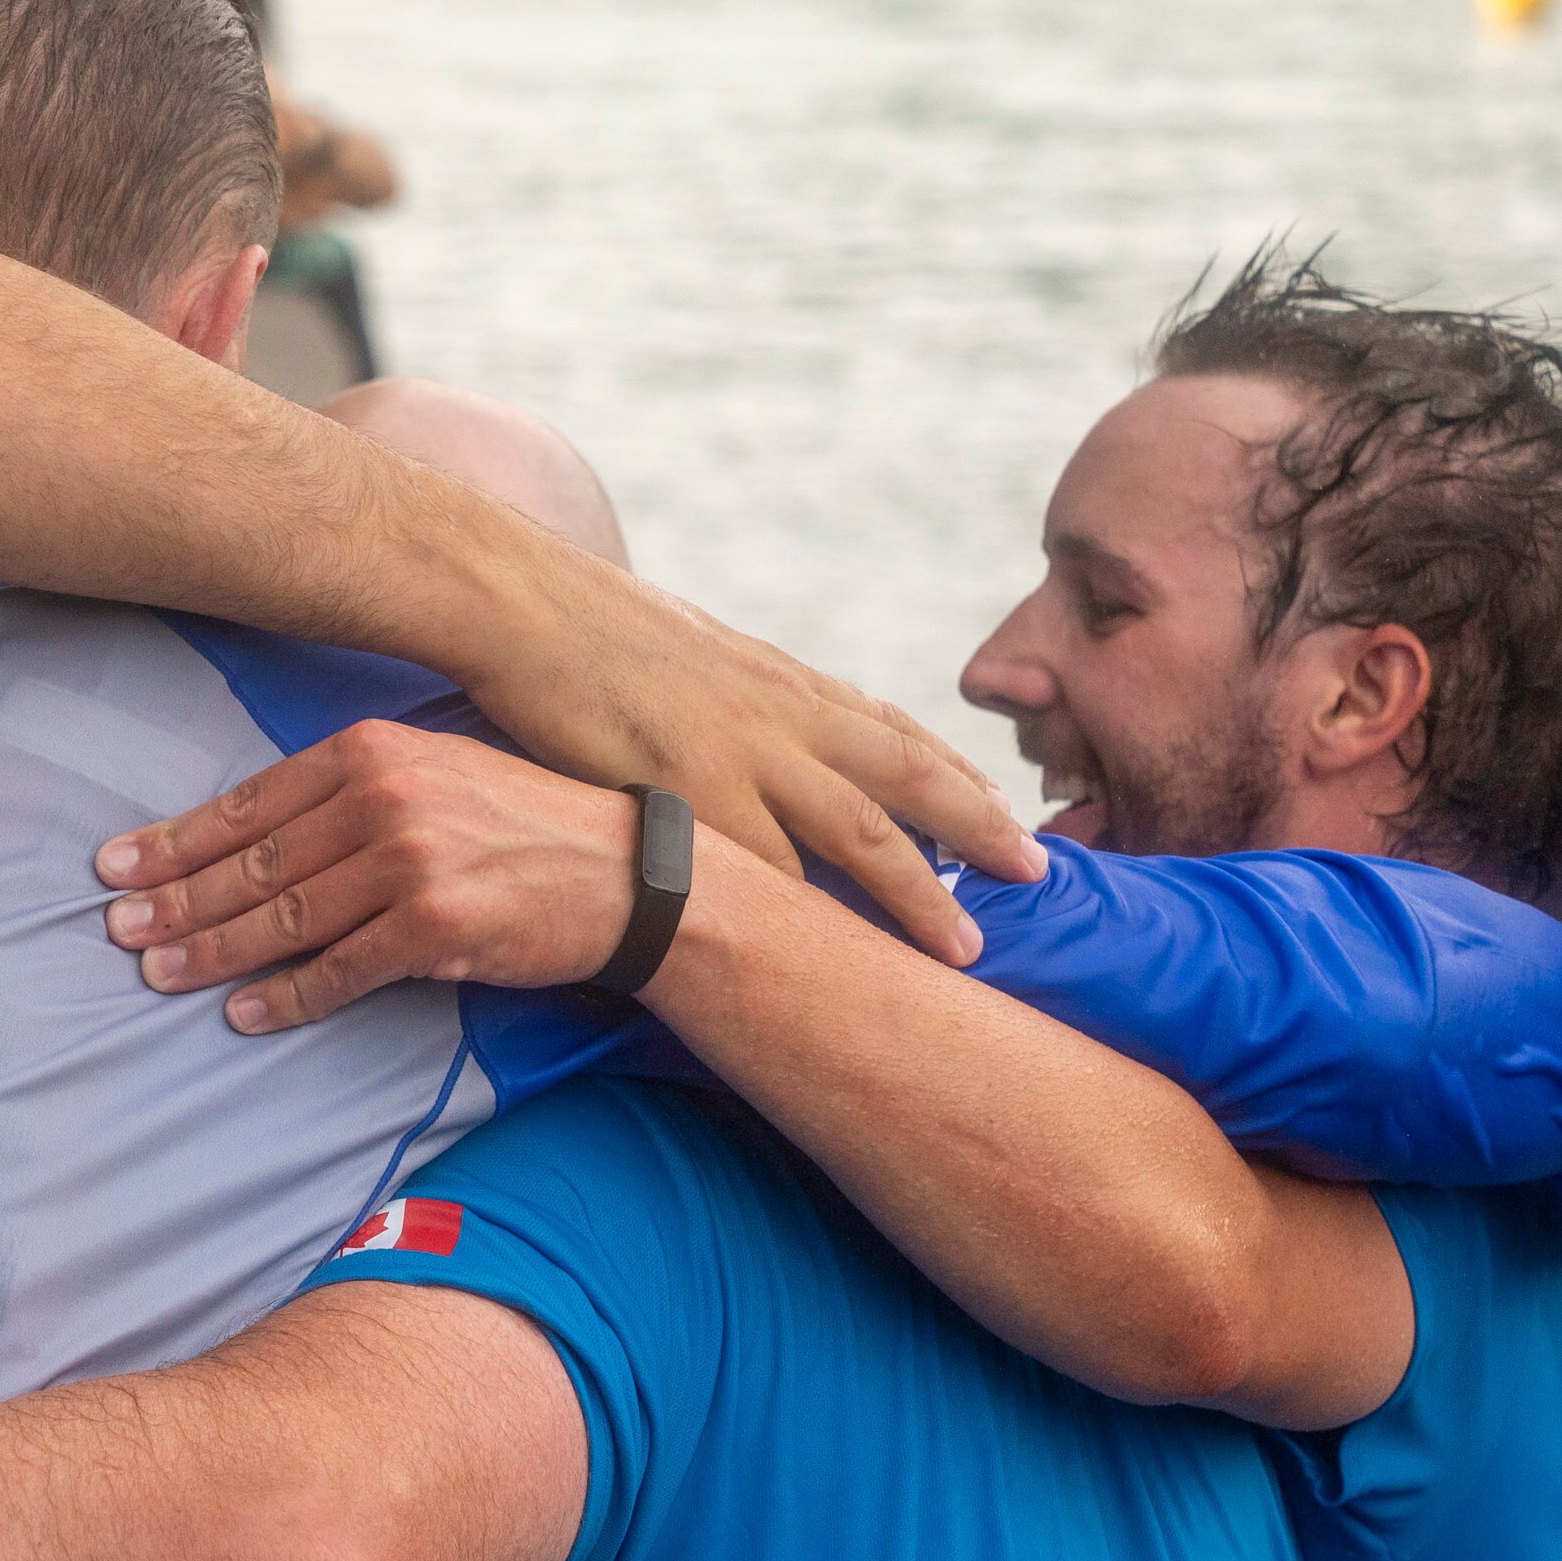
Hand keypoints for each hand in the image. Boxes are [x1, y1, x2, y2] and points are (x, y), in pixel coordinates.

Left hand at [102, 722, 704, 1030]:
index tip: (117, 865)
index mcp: (372, 751)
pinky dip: (286, 995)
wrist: (626, 874)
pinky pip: (341, 969)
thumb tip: (259, 834)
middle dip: (176, 899)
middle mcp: (384, 798)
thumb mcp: (433, 772)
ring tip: (157, 973)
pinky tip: (242, 1013)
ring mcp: (410, 861)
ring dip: (213, 951)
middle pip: (254, 862)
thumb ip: (350, 790)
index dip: (176, 839)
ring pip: (285, 916)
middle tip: (116, 929)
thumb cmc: (522, 824)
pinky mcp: (437, 926)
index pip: (250, 804)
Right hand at [451, 595, 1035, 966]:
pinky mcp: (687, 789)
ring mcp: (740, 751)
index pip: (894, 729)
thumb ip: (730, 699)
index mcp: (782, 679)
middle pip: (908, 773)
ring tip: (967, 948)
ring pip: (859, 830)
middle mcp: (782, 711)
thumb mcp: (687, 654)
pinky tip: (840, 959)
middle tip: (1040, 871)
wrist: (521, 601)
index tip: (1008, 811)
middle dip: (980, 825)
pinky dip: (809, 916)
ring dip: (919, 893)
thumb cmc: (586, 628)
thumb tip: (737, 726)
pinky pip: (764, 867)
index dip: (956, 773)